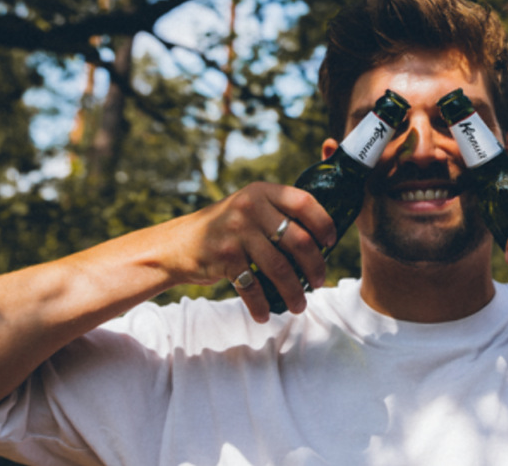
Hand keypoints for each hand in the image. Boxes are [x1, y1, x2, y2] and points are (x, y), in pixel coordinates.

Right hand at [162, 182, 336, 321]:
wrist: (176, 245)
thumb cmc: (223, 230)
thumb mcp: (248, 209)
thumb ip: (276, 214)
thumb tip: (320, 241)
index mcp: (262, 192)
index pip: (304, 202)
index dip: (323, 223)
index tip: (330, 243)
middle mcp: (250, 207)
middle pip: (298, 240)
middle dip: (314, 267)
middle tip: (319, 283)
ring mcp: (237, 231)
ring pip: (279, 268)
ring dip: (293, 292)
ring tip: (299, 306)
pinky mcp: (224, 255)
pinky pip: (252, 286)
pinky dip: (261, 305)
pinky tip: (265, 315)